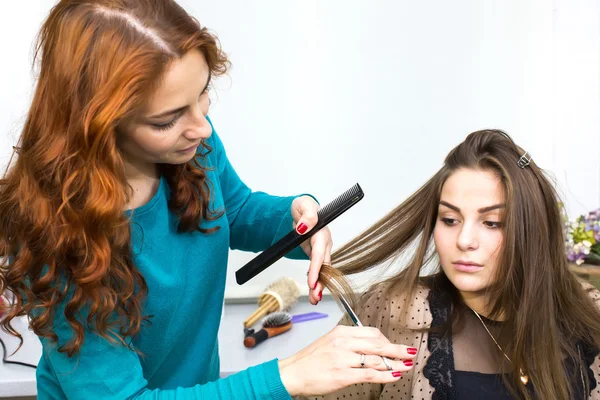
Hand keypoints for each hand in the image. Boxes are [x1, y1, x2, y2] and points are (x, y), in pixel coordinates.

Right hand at [278, 325, 416, 396]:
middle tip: (410, 353)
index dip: (387, 340)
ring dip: (395, 364)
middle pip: (378, 344)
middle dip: (397, 349)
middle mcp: (344, 342)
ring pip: (377, 359)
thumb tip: (371, 347)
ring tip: (405, 367)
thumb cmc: (310, 360)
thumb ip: (349, 342)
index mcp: (341, 332)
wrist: (292, 373)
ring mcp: (343, 358)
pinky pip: (370, 374)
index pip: (372, 332)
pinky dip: (386, 375)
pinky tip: (395, 376)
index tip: (395, 346)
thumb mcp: (330, 342)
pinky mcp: (343, 374)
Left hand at [291, 196, 332, 304]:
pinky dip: (315, 282)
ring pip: (322, 270)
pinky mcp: (316, 254)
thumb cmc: (303, 206)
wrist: (301, 209)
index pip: (319, 253)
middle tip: (314, 296)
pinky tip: (312, 293)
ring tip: (313, 299)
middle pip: (324, 265)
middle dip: (320, 282)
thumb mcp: (303, 204)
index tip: (312, 282)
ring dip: (319, 286)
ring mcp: (321, 250)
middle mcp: (324, 243)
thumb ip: (307, 215)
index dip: (316, 268)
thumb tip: (304, 226)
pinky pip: (317, 270)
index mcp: (322, 232)